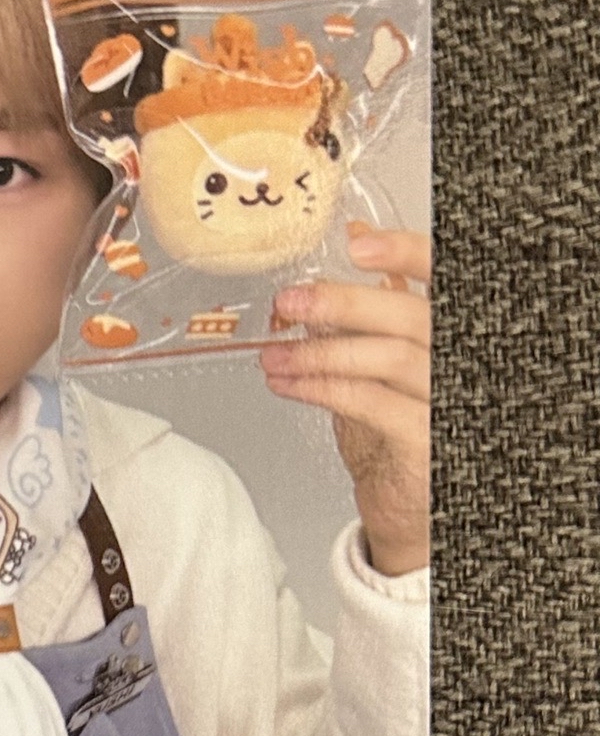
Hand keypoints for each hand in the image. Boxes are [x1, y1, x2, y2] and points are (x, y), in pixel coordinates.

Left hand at [260, 222, 430, 575]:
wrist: (411, 499)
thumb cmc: (402, 423)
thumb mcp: (387, 353)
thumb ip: (378, 302)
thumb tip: (357, 236)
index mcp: (453, 330)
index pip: (445, 278)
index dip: (407, 254)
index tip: (359, 246)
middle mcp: (463, 360)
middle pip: (412, 317)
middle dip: (343, 304)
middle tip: (289, 302)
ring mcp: (451, 401)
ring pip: (389, 359)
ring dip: (319, 353)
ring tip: (273, 354)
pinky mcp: (429, 440)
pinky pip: (372, 405)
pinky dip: (322, 390)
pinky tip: (287, 384)